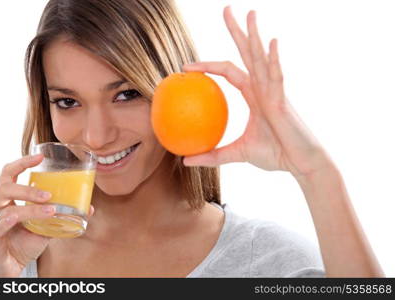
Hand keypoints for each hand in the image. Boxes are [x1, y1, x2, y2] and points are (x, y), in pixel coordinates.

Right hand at [0, 155, 94, 276]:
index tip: (40, 156)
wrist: (9, 267)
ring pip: (7, 209)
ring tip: (50, 210)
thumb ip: (60, 216)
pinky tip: (15, 220)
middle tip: (50, 195)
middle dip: (29, 190)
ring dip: (30, 209)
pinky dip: (6, 223)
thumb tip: (89, 208)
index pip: (9, 174)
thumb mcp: (44, 226)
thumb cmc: (23, 242)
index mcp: (6, 198)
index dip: (22, 163)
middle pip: (6, 188)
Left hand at [182, 7, 332, 177]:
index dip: (209, 66)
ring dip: (254, 36)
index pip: (228, 72)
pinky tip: (271, 42)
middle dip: (237, 31)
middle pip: (246, 53)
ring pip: (261, 58)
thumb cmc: (275, 155)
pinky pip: (277, 76)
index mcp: (254, 95)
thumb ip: (213, 156)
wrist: (300, 163)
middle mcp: (263, 87)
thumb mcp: (237, 154)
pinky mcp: (283, 100)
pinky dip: (274, 60)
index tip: (187, 67)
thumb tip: (185, 160)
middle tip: (226, 9)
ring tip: (248, 13)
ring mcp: (274, 91)